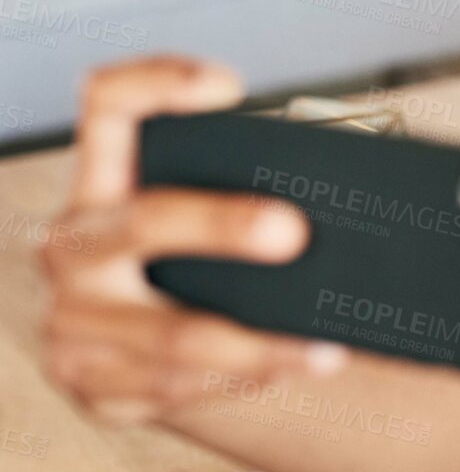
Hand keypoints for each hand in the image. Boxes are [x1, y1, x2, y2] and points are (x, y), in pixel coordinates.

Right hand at [38, 57, 345, 427]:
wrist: (127, 355)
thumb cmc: (189, 263)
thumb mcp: (202, 213)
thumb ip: (254, 185)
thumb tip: (373, 172)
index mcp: (103, 182)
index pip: (106, 107)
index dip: (155, 83)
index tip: (229, 87)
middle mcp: (75, 244)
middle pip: (144, 220)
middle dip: (221, 225)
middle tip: (293, 231)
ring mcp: (73, 320)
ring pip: (172, 335)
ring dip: (257, 346)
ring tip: (330, 350)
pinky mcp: (93, 384)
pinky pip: (176, 389)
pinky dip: (244, 382)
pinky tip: (293, 372)